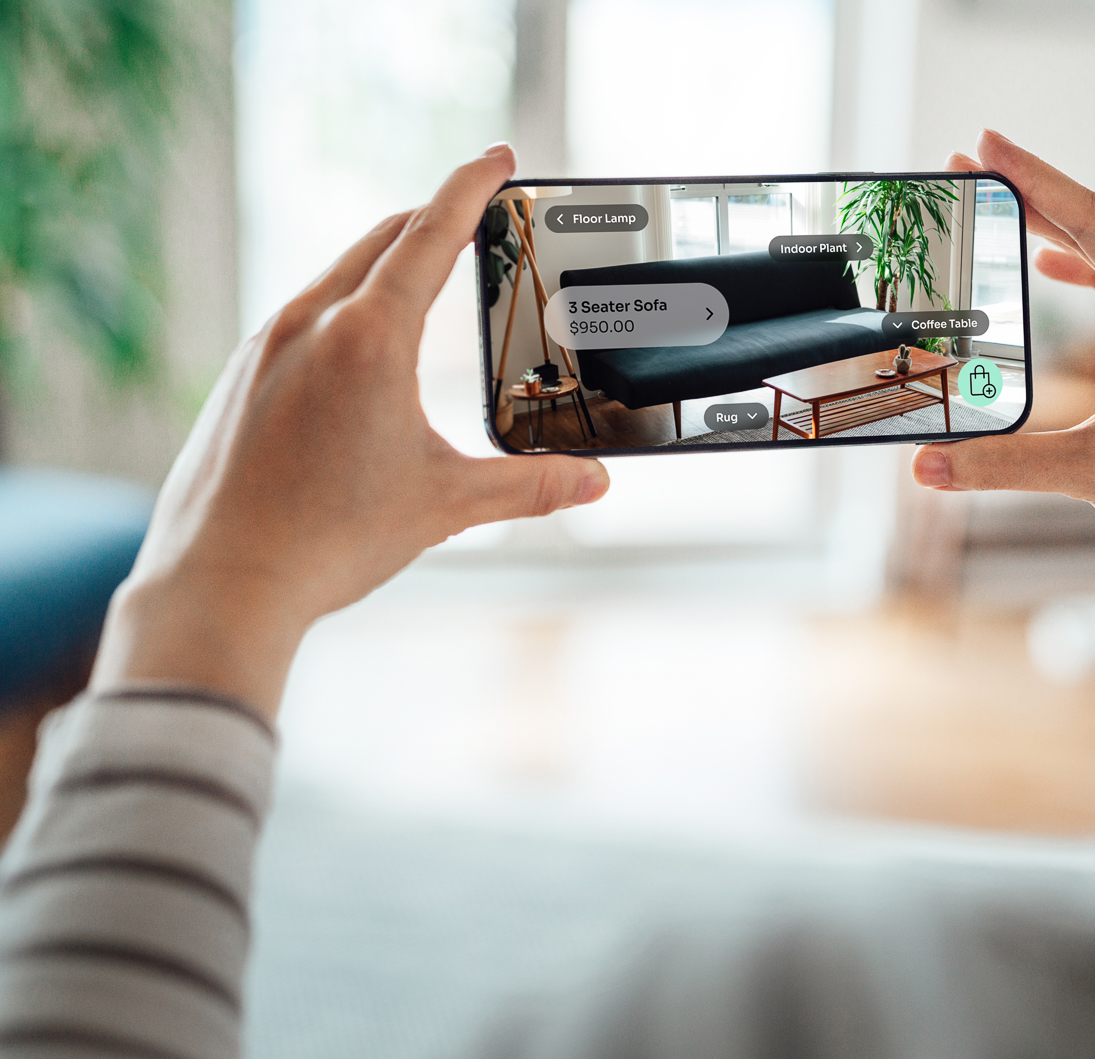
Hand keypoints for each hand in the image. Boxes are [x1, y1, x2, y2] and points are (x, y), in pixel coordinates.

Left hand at [92, 144, 607, 717]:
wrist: (223, 583)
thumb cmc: (327, 541)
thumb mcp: (446, 505)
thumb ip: (528, 486)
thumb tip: (592, 482)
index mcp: (368, 338)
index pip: (431, 234)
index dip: (472, 188)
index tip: (499, 159)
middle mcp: (308, 324)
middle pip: (382, 241)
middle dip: (433, 220)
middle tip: (473, 217)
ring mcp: (263, 348)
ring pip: (337, 278)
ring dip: (385, 266)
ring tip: (422, 285)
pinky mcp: (239, 379)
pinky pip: (300, 318)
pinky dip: (343, 311)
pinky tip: (358, 357)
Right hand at [916, 131, 1094, 672]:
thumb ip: (1007, 465)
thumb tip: (928, 468)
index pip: (1094, 223)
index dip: (1032, 180)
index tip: (984, 144)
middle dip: (1034, 197)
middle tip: (974, 164)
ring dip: (1060, 235)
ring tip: (1007, 210)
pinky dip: (1090, 276)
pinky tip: (1056, 272)